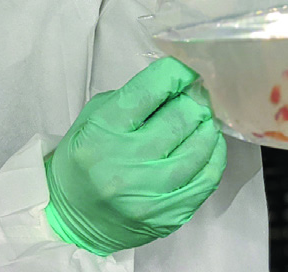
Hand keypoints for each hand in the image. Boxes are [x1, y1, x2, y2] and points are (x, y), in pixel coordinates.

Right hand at [44, 57, 226, 255]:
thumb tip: (178, 84)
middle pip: (180, 117)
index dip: (176, 73)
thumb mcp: (95, 117)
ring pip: (200, 147)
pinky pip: (208, 177)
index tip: (186, 70)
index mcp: (102, 132)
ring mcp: (150, 194)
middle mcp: (125, 163)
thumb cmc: (85, 158)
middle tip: (196, 95)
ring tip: (202, 118)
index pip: (149, 91)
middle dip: (194, 100)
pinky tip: (208, 143)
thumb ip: (134, 97)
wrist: (73, 217)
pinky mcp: (170, 215)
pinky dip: (214, 153)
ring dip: (206, 125)